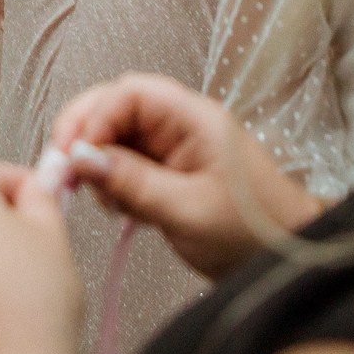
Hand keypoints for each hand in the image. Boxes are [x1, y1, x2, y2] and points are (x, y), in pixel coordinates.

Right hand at [52, 73, 323, 279]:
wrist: (290, 259)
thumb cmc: (252, 231)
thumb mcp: (188, 210)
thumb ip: (132, 183)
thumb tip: (78, 159)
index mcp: (193, 117)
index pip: (130, 94)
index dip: (94, 117)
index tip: (72, 155)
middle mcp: (179, 123)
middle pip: (115, 109)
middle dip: (84, 136)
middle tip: (63, 173)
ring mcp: (172, 147)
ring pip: (114, 137)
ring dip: (96, 164)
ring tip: (104, 200)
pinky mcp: (167, 171)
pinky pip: (124, 163)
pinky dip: (111, 183)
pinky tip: (119, 208)